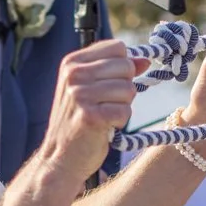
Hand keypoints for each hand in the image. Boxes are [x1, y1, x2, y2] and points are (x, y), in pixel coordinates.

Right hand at [44, 42, 138, 178]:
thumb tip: (145, 60)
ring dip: (122, 106)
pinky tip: (105, 127)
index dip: (123, 66)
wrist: (60, 158)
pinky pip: (125, 110)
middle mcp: (74, 75)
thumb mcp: (91, 89)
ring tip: (104, 116)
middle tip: (106, 104)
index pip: (117, 47)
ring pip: (128, 89)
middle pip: (126, 66)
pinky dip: (120, 121)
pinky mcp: (90, 116)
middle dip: (124, 88)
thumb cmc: (79, 122)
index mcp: (72, 62)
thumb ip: (115, 71)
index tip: (111, 83)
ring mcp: (80, 95)